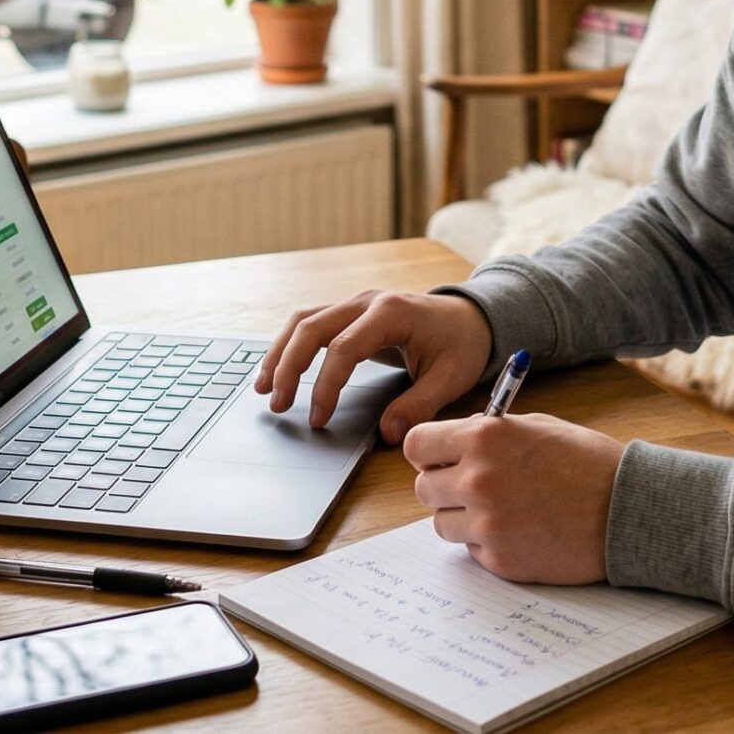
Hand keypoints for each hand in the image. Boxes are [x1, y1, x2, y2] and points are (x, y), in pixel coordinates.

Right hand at [255, 289, 493, 441]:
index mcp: (391, 313)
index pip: (343, 348)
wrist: (471, 317)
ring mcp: (355, 303)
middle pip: (311, 327)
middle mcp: (366, 301)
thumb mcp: (451, 377)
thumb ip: (419, 405)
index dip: (326, 384)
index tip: (318, 418)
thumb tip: (389, 433)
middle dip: (288, 366)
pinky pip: (310, 324)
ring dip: (280, 353)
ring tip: (262, 389)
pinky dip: (289, 346)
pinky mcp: (350, 313)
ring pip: (303, 320)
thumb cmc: (461, 344)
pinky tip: (276, 371)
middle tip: (277, 405)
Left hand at [405, 413, 622, 583]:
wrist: (628, 512)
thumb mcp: (536, 427)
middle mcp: (477, 481)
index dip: (428, 452)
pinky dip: (488, 542)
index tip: (439, 457)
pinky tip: (521, 529)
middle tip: (473, 487)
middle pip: (423, 488)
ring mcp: (486, 525)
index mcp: (483, 439)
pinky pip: (471, 550)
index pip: (415, 445)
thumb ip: (489, 433)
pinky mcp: (499, 561)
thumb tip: (454, 443)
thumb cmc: (588, 463)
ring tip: (502, 509)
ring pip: (442, 523)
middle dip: (443, 486)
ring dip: (462, 517)